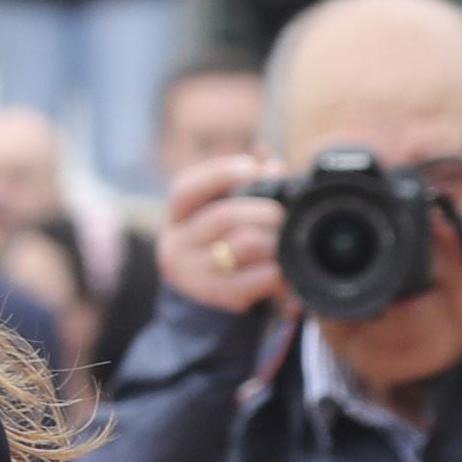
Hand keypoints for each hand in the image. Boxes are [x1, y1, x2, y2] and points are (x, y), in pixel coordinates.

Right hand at [159, 152, 279, 318]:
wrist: (206, 292)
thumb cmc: (222, 239)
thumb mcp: (224, 208)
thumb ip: (247, 182)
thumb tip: (272, 165)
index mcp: (176, 215)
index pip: (187, 189)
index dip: (222, 173)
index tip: (253, 168)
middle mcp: (175, 243)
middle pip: (224, 216)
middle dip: (264, 211)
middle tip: (284, 215)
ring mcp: (192, 273)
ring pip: (244, 244)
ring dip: (273, 240)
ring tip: (285, 241)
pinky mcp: (216, 295)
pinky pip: (257, 277)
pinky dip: (277, 270)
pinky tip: (283, 268)